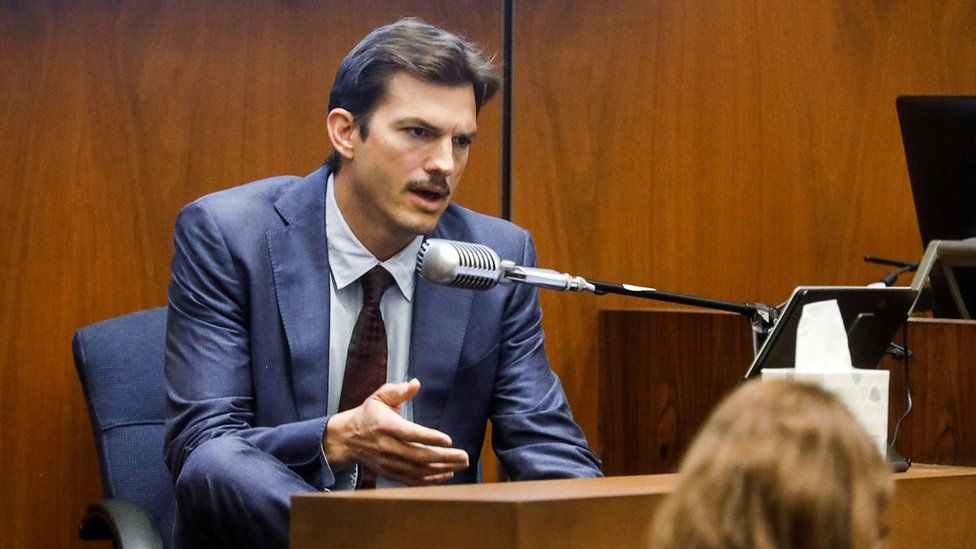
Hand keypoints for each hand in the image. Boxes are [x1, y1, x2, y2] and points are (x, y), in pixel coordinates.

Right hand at [323, 378, 468, 485]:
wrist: (347, 438)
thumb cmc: (368, 414)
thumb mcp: (380, 397)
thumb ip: (398, 390)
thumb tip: (415, 383)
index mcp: (385, 426)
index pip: (409, 434)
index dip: (429, 437)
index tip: (448, 439)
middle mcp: (387, 447)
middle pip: (418, 456)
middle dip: (443, 457)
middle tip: (464, 456)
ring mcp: (388, 463)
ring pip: (417, 470)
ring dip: (442, 469)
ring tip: (461, 464)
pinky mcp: (389, 473)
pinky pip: (412, 480)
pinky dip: (430, 480)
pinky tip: (447, 474)